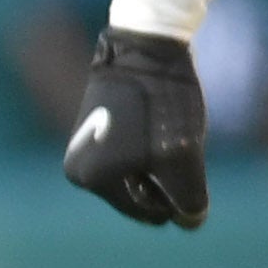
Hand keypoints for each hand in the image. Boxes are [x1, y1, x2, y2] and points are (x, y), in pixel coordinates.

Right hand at [62, 28, 208, 228]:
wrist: (146, 44)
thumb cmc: (161, 102)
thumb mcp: (181, 156)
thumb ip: (189, 199)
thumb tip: (189, 222)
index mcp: (89, 179)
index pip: (149, 213)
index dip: (179, 195)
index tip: (183, 157)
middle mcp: (78, 168)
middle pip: (142, 195)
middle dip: (167, 177)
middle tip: (176, 141)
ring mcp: (84, 146)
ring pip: (140, 174)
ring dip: (162, 161)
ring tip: (168, 128)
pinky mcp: (96, 127)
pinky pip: (132, 153)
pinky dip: (152, 145)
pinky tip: (160, 119)